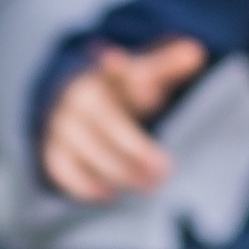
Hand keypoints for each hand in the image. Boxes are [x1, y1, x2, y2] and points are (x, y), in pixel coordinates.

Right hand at [39, 38, 208, 202]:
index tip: (119, 63)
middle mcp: (79, 100)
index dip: (119, 70)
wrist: (70, 104)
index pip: (115, 74)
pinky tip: (109, 195)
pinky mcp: (53, 149)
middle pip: (106, 123)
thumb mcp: (141, 75)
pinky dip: (82, 184)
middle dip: (135, 148)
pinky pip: (61, 167)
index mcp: (105, 77)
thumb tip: (196, 53)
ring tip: (149, 186)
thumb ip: (167, 67)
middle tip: (164, 169)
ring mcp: (62, 125)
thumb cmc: (118, 93)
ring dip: (117, 170)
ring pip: (86, 149)